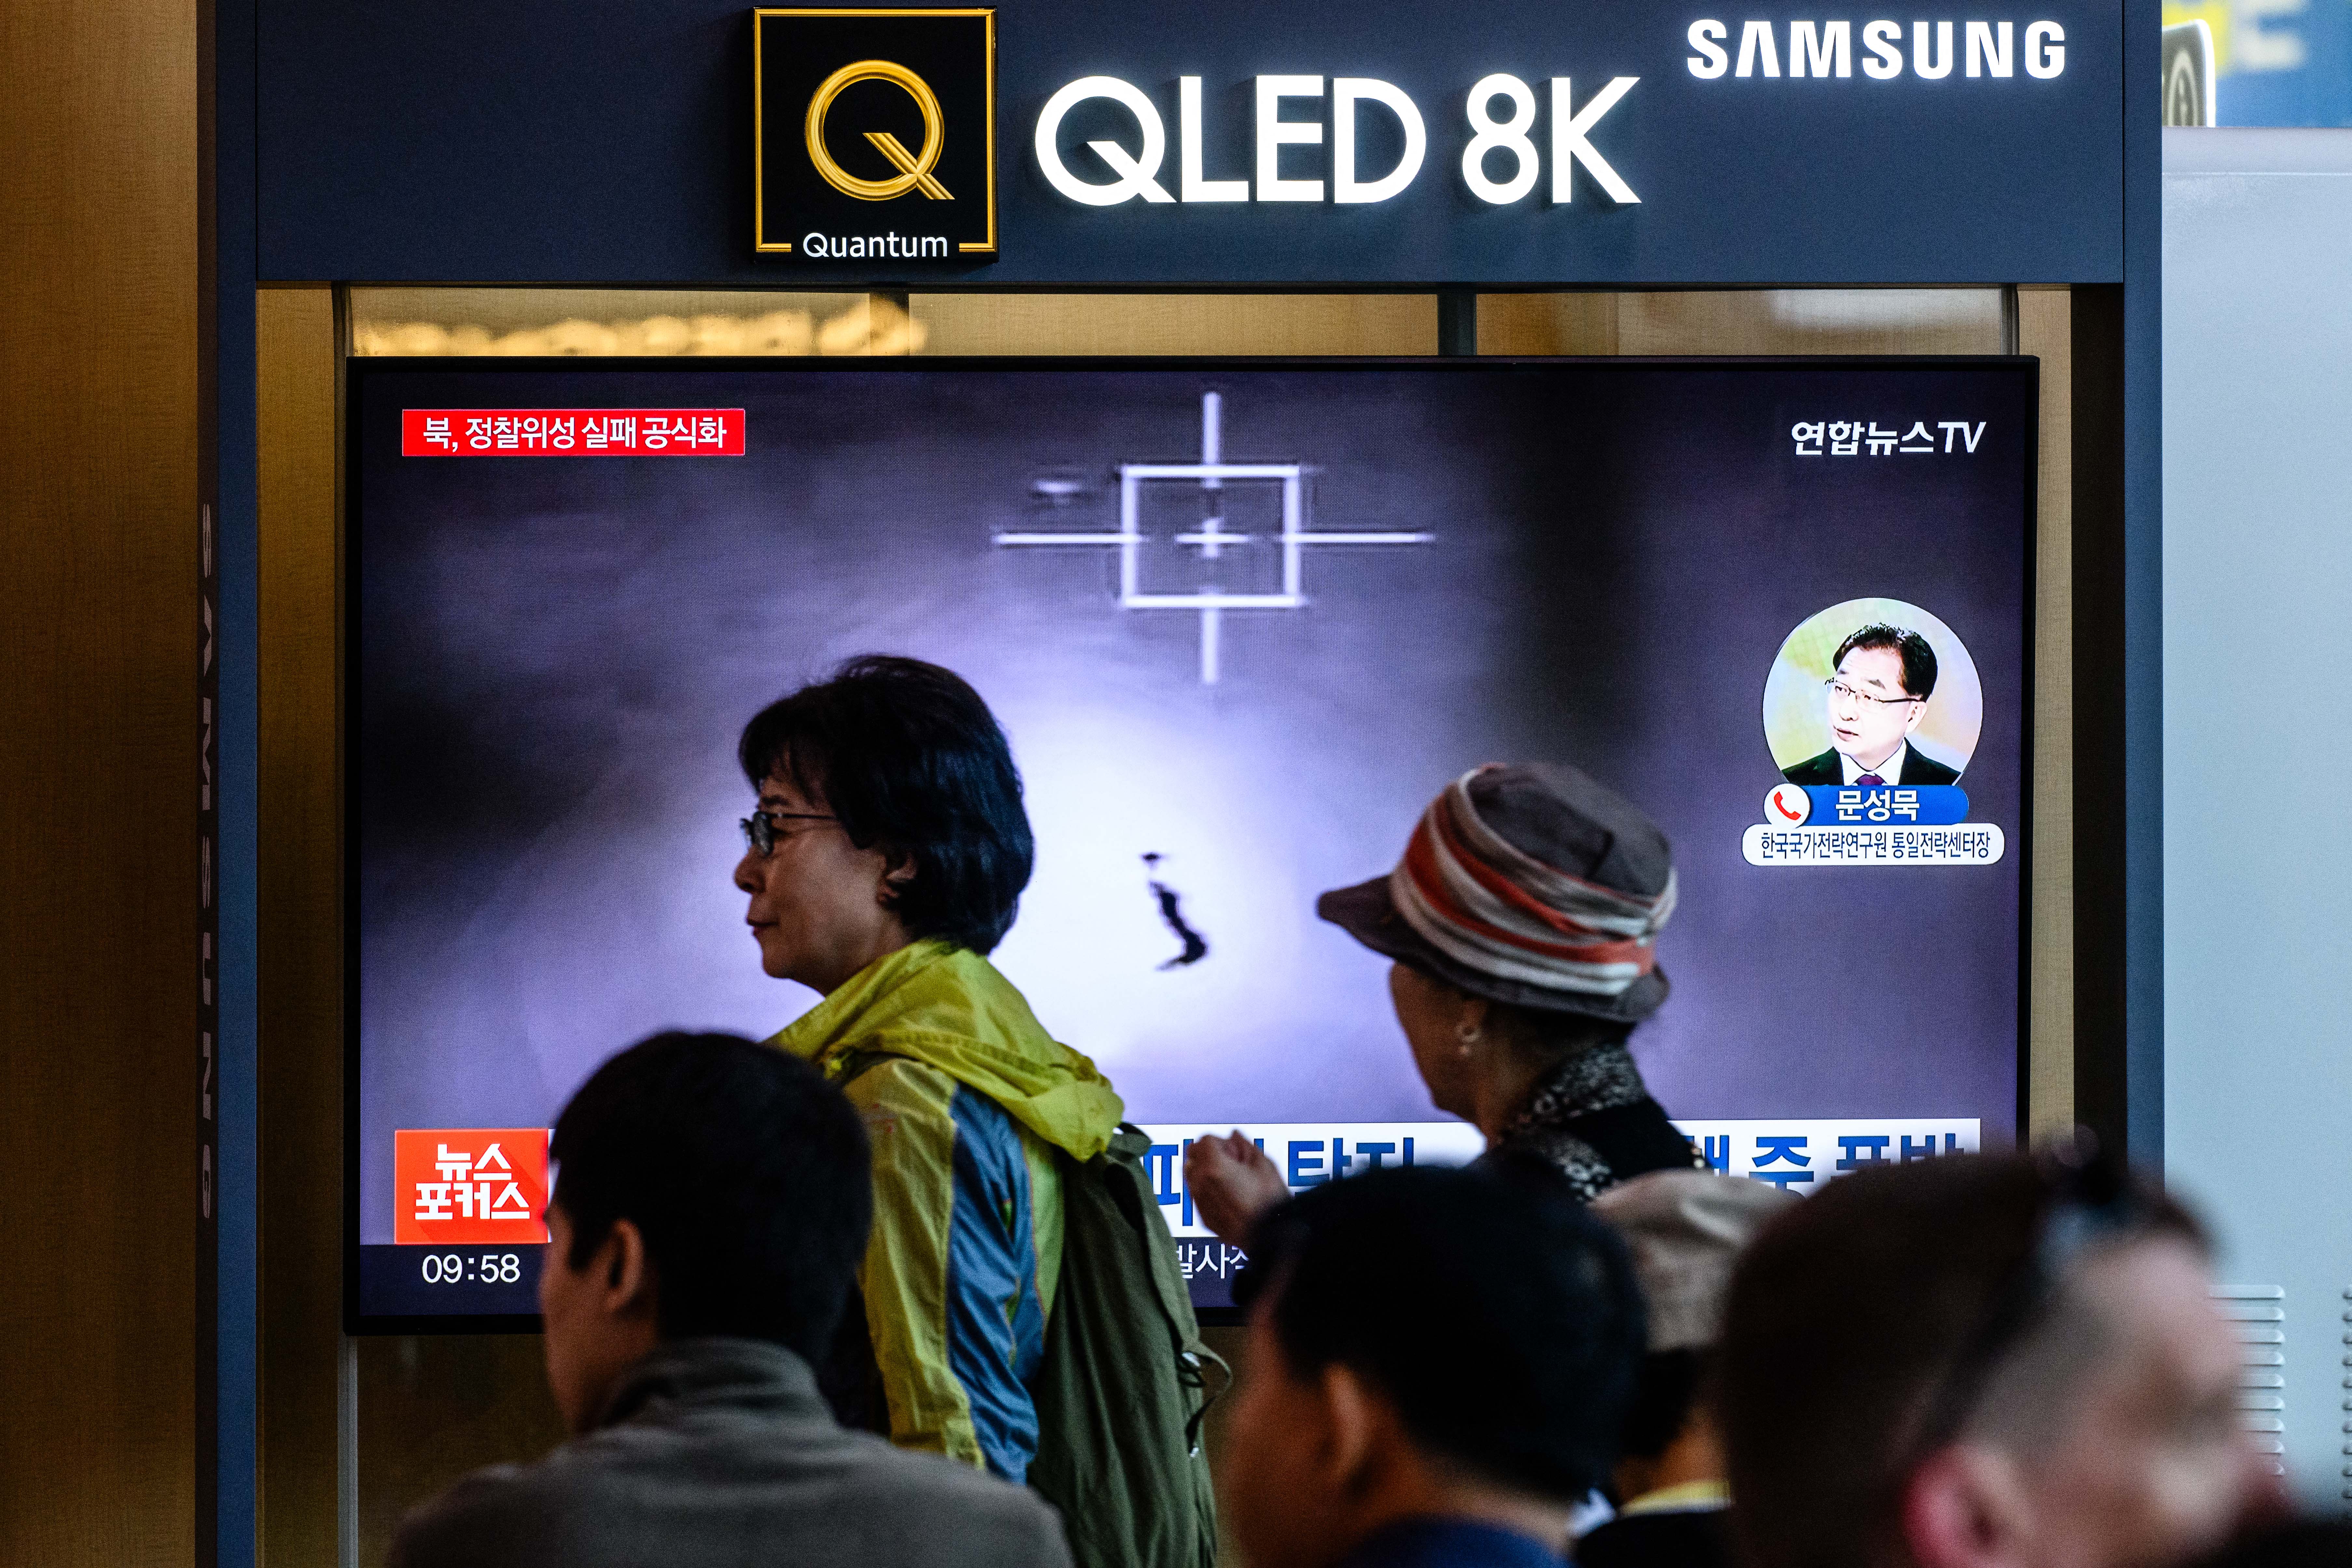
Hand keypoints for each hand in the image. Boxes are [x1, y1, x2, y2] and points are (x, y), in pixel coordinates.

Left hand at [1182, 1132, 1289, 1247]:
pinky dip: (1208, 1191)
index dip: (1222, 1143)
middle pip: (1193, 1156)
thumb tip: (1234, 1136)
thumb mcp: (1264, 1164)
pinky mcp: (1204, 1218)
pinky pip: (1198, 1196)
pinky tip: (1229, 1197)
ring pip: (1192, 1176)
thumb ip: (1245, 1146)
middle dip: (1209, 1154)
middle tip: (1232, 1163)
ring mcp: (1200, 1202)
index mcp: (1214, 1166)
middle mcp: (1201, 1183)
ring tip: (1231, 1180)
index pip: (1204, 1140)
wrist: (1271, 1237)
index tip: (1236, 1151)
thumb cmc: (1270, 1201)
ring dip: (1206, 1172)